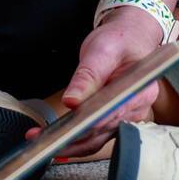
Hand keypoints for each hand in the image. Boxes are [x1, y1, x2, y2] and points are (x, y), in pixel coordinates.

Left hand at [51, 7, 167, 156]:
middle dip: (70, 139)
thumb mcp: (102, 50)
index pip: (110, 117)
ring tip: (40, 139)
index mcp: (139, 93)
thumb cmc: (120, 40)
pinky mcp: (113, 119)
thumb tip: (72, 102)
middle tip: (39, 138)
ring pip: (96, 139)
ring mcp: (125, 117)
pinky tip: (55, 136)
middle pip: (101, 133)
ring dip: (69, 143)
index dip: (85, 127)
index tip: (62, 134)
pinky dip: (75, 138)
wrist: (130, 36)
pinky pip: (94, 135)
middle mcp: (136, 110)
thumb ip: (88, 76)